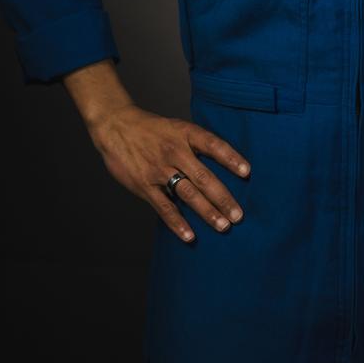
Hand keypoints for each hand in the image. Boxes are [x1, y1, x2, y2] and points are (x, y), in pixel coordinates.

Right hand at [88, 104, 251, 243]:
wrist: (116, 126)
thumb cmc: (152, 129)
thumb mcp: (176, 127)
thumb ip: (196, 144)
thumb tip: (224, 162)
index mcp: (185, 134)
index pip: (212, 145)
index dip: (230, 158)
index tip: (247, 172)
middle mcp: (174, 151)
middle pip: (203, 176)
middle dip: (223, 197)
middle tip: (239, 215)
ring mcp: (159, 169)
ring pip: (187, 194)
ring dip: (206, 212)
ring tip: (223, 226)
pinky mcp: (144, 185)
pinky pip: (164, 207)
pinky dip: (177, 222)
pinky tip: (189, 236)